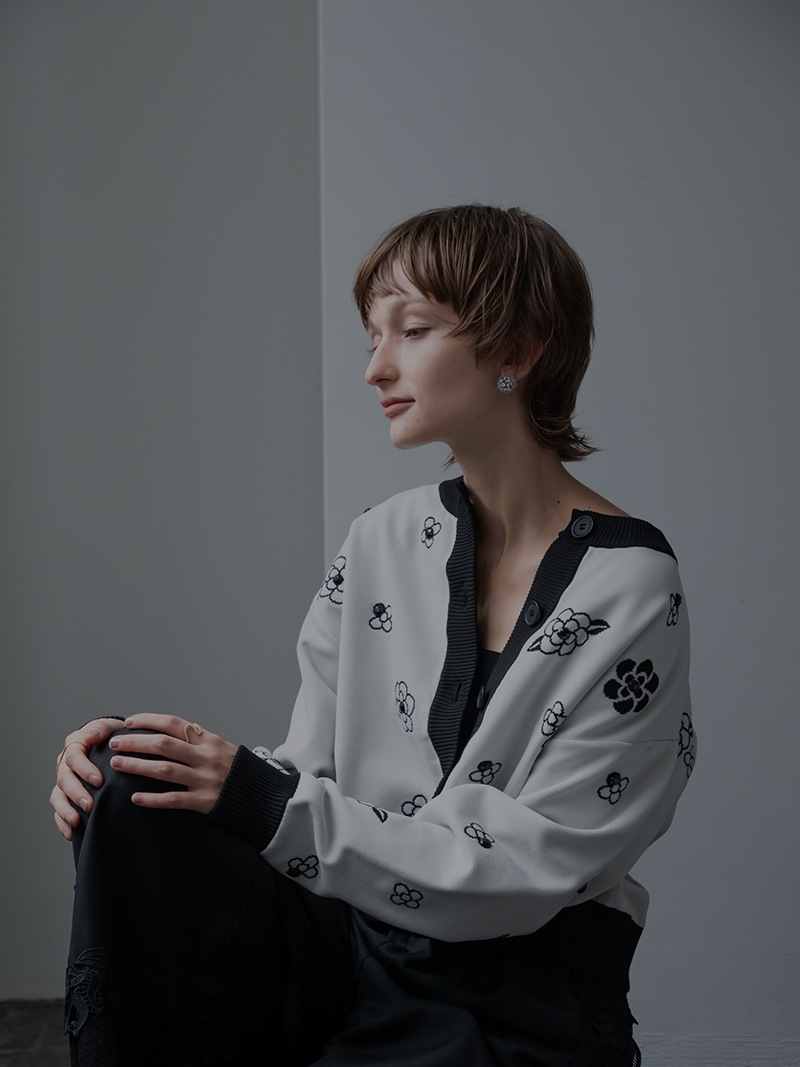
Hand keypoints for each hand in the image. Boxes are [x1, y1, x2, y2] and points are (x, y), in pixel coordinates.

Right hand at [51, 718, 123, 840]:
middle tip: (90, 805)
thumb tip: (93, 734)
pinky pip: (58, 810)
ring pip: (57, 796)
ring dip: (65, 810)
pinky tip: (70, 833)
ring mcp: (63, 780)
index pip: (74, 756)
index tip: (99, 781)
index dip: (84, 769)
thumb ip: (101, 729)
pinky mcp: (64, 795)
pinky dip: (62, 822)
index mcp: (75, 744)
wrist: (115, 747)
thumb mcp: (111, 727)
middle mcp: (65, 762)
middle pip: (64, 779)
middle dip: (76, 793)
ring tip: (76, 821)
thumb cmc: (114, 736)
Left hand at [106, 714, 237, 814]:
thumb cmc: (235, 770)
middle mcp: (206, 756)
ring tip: (116, 765)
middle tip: (114, 744)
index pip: (173, 723)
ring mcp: (205, 779)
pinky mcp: (205, 801)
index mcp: (208, 740)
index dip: (148, 721)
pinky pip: (174, 800)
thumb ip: (196, 741)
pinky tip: (135, 798)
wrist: (262, 795)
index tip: (128, 722)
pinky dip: (153, 799)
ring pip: (165, 770)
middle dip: (135, 742)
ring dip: (137, 766)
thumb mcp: (220, 747)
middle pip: (164, 745)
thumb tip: (166, 731)